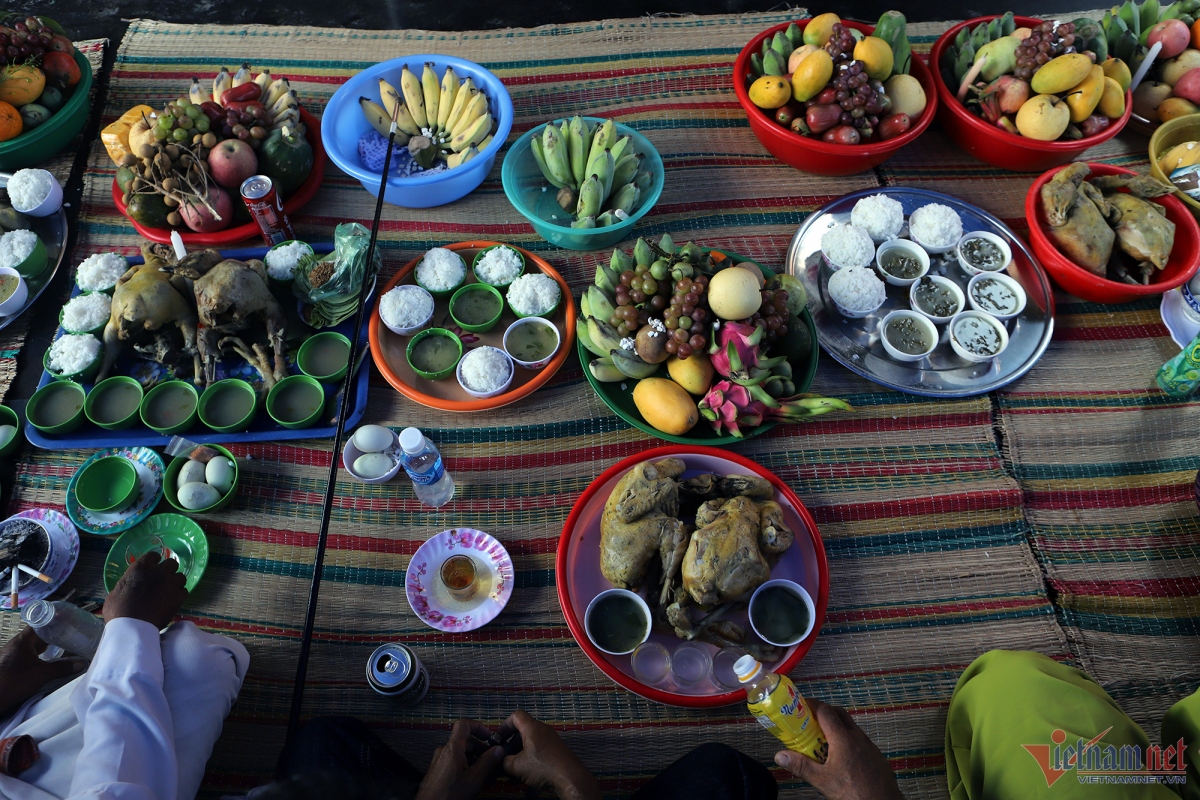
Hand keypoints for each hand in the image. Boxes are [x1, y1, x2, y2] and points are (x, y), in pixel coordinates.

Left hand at [0, 627, 85, 717]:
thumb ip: (62, 668)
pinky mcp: (11, 662)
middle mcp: (16, 644)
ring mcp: (12, 653)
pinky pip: (27, 653)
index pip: (39, 623)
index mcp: (22, 640)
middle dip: (52, 634)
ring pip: (32, 644)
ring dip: (45, 645)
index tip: (67, 623)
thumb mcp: (41, 675)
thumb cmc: (14, 682)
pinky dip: (38, 654)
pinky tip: (46, 659)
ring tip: (62, 646)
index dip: (53, 621)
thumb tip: (82, 664)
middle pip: (37, 634)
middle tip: (69, 635)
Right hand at [102, 552, 186, 628]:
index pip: (153, 556)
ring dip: (175, 582)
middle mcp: (159, 572)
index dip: (154, 562)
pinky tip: (172, 600)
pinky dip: (179, 595)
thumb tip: (131, 584)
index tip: (153, 568)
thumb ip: (128, 582)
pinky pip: (184, 591)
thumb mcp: (116, 591)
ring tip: (169, 591)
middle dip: (168, 571)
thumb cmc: (119, 610)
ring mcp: (171, 583)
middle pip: (171, 564)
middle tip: (162, 580)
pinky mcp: (179, 596)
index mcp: (141, 567)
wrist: (132, 627)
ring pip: (180, 577)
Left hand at [415, 718, 502, 799]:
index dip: (478, 727)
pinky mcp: (438, 771)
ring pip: (461, 754)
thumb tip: (498, 750)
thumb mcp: (474, 779)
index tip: (489, 736)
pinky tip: (474, 780)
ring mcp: (440, 761)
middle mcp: (444, 752)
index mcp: (452, 749)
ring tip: (486, 774)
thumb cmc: (447, 796)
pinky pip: (455, 763)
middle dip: (481, 750)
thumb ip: (487, 763)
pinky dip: (467, 767)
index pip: (464, 725)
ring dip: (475, 760)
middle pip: (466, 741)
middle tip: (493, 760)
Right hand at [497, 710, 599, 799]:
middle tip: (504, 757)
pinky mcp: (556, 751)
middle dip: (511, 745)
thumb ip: (505, 762)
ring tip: (513, 772)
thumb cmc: (544, 767)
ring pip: (530, 744)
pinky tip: (527, 779)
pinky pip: (539, 753)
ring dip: (520, 756)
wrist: (570, 778)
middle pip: (522, 731)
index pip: (516, 716)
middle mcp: (542, 730)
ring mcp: (551, 740)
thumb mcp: (517, 766)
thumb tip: (501, 762)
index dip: (504, 726)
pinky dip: (530, 762)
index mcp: (532, 727)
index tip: (498, 739)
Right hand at [775, 699, 902, 799]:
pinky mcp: (876, 755)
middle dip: (824, 712)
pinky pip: (860, 740)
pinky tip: (842, 757)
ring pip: (851, 727)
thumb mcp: (822, 781)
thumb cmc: (854, 792)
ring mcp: (869, 746)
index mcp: (843, 739)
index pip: (825, 711)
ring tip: (823, 741)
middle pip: (839, 713)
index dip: (812, 705)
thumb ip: (801, 766)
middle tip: (810, 721)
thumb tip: (781, 756)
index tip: (801, 706)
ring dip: (837, 727)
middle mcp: (858, 737)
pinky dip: (848, 740)